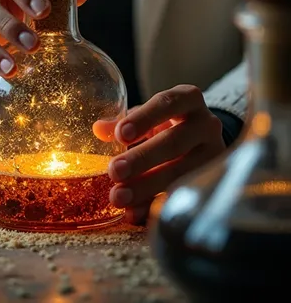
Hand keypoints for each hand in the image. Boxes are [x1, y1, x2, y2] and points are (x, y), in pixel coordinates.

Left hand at [94, 85, 224, 224]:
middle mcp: (206, 125)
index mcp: (188, 99)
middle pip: (174, 142)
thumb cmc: (169, 124)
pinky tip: (134, 213)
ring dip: (147, 187)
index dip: (144, 119)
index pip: (168, 103)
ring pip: (181, 173)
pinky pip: (182, 196)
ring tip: (118, 197)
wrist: (205, 142)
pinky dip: (155, 206)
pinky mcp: (213, 183)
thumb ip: (125, 122)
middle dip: (142, 159)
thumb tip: (99, 129)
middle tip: (114, 171)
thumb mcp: (150, 117)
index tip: (121, 134)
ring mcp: (214, 156)